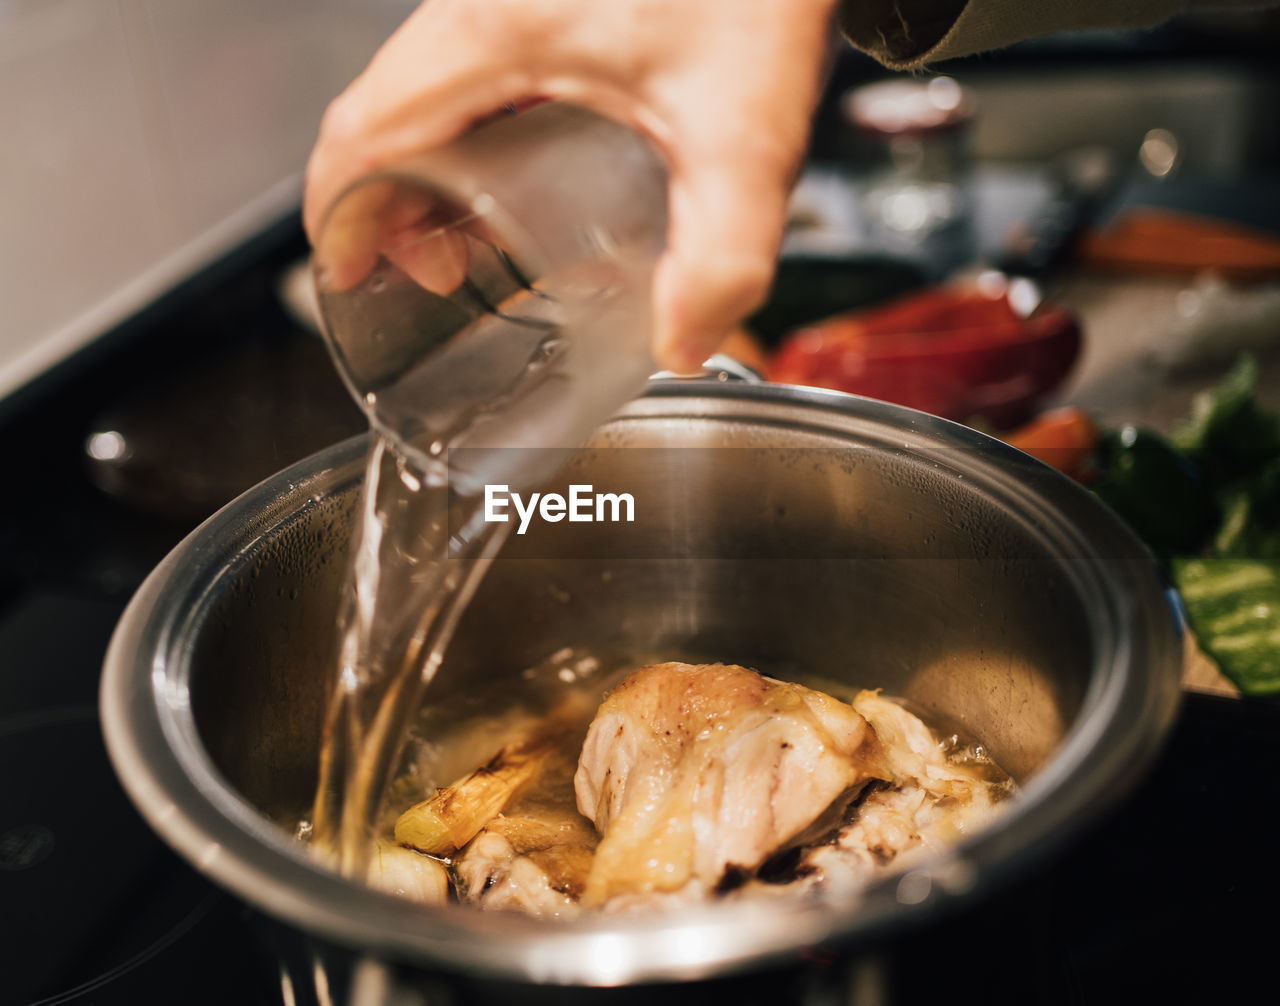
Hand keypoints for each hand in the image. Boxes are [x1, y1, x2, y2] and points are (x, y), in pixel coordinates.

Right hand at [304, 0, 837, 372]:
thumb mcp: (743, 134)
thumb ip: (720, 255)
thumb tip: (680, 341)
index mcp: (495, 35)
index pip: (362, 126)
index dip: (338, 212)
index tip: (344, 271)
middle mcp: (483, 5)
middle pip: (383, 113)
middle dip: (388, 207)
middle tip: (438, 274)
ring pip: (424, 91)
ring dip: (426, 171)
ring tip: (472, 240)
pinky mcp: (543, 0)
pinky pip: (470, 72)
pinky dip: (466, 135)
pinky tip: (516, 174)